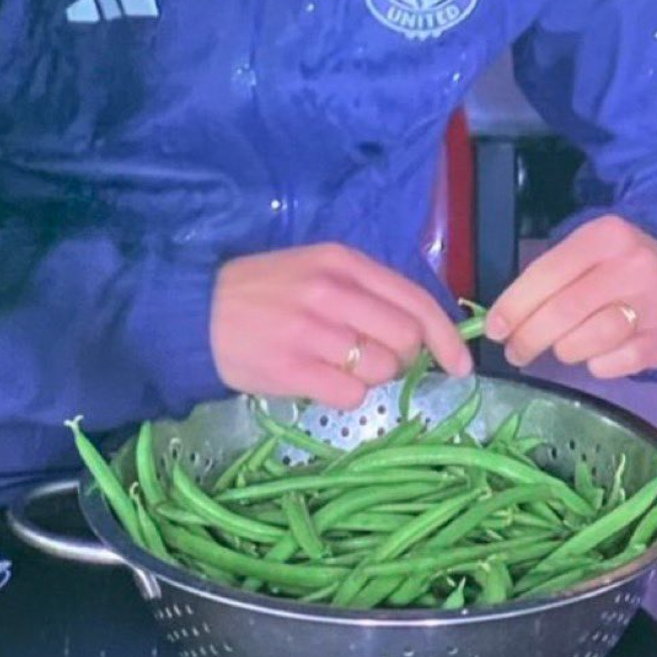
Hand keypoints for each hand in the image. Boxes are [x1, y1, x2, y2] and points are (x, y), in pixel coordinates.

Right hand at [211, 243, 471, 409]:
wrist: (197, 311)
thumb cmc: (264, 291)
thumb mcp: (316, 269)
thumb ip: (366, 290)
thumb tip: (420, 331)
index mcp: (342, 262)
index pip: (415, 300)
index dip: (446, 336)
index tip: (459, 364)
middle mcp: (331, 292)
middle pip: (405, 338)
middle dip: (403, 358)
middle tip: (376, 359)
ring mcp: (311, 332)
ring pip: (381, 369)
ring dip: (371, 377)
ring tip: (338, 365)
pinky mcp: (292, 368)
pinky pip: (350, 394)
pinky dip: (346, 394)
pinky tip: (320, 380)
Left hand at [484, 215, 656, 378]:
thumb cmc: (617, 265)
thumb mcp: (587, 251)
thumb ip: (548, 277)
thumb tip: (502, 319)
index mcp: (604, 237)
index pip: (547, 274)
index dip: (514, 305)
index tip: (494, 329)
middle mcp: (632, 267)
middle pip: (563, 312)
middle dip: (528, 338)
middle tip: (515, 352)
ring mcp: (654, 304)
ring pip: (588, 341)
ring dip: (563, 350)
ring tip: (561, 347)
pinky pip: (615, 364)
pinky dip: (596, 365)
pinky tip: (595, 355)